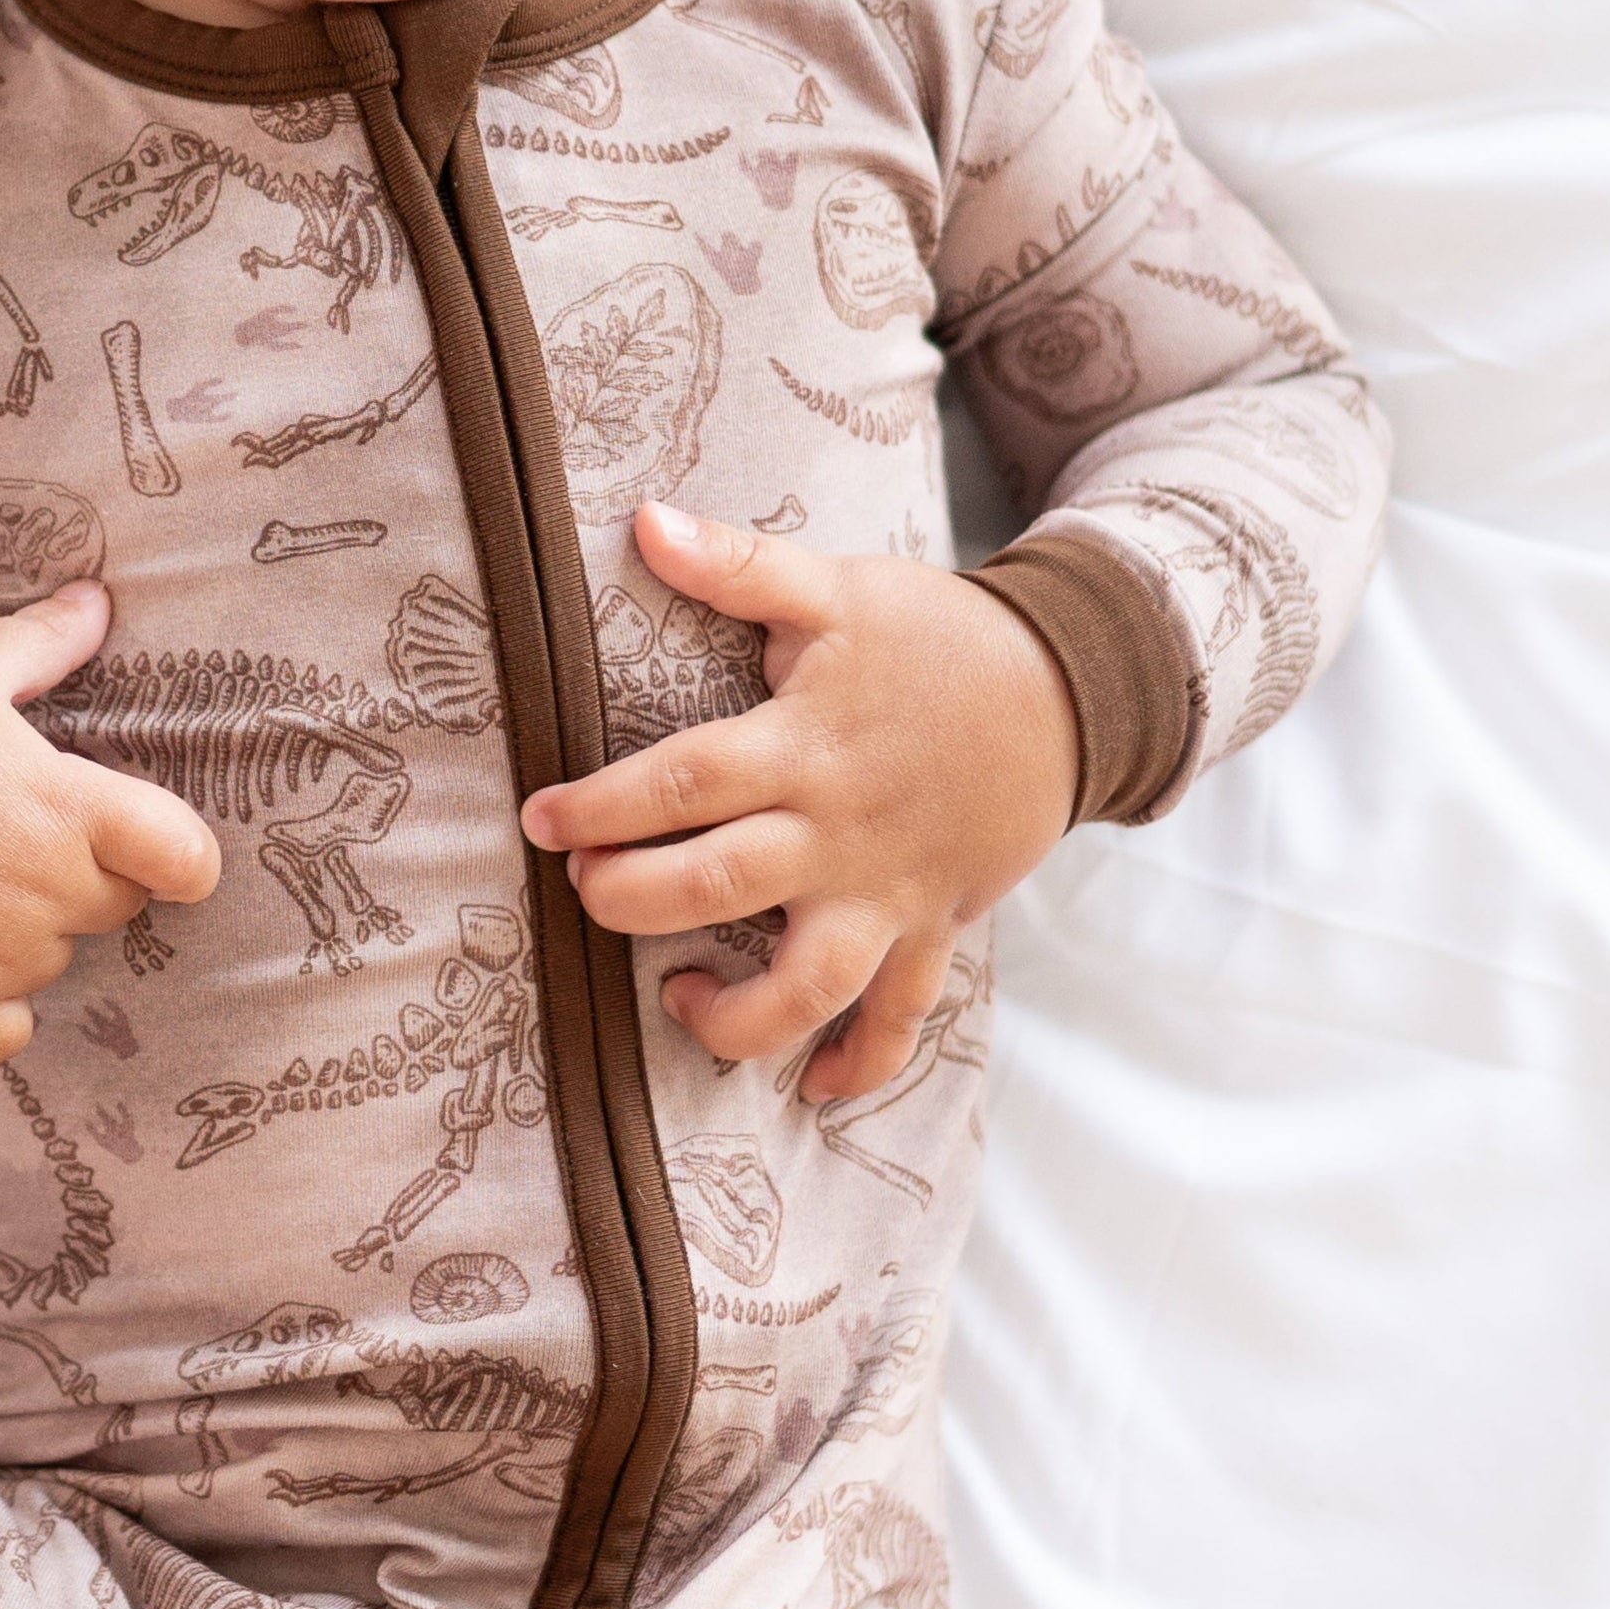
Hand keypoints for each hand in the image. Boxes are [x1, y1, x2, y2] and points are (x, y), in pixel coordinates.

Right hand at [0, 582, 216, 1063]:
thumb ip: (42, 644)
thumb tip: (99, 598)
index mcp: (60, 807)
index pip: (185, 858)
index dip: (183, 856)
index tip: (159, 849)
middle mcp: (36, 893)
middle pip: (116, 907)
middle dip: (82, 875)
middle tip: (4, 838)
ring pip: (53, 963)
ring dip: (22, 935)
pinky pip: (4, 1031)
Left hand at [521, 504, 1076, 1099]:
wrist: (1068, 689)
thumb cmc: (935, 636)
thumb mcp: (837, 587)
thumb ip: (737, 564)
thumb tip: (642, 520)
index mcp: (802, 745)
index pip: (684, 782)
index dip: (604, 806)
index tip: (541, 820)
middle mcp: (838, 832)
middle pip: (722, 884)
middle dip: (635, 901)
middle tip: (584, 891)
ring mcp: (887, 891)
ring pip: (811, 983)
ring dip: (737, 1015)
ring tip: (681, 996)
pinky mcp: (931, 926)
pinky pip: (901, 1016)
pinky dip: (859, 1063)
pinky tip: (809, 1088)